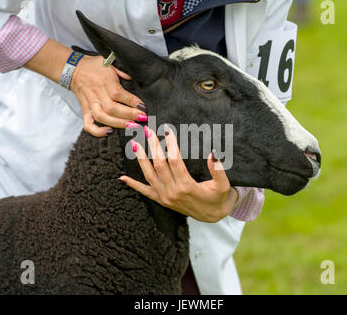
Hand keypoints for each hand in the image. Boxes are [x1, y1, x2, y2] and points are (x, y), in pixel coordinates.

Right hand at [24, 39, 146, 136]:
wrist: (73, 69)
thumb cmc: (95, 66)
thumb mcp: (110, 62)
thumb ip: (123, 71)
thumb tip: (135, 80)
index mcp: (104, 81)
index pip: (118, 93)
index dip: (132, 101)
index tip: (143, 107)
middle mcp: (97, 94)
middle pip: (112, 108)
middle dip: (129, 115)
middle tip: (142, 118)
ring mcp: (90, 104)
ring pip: (102, 117)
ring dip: (118, 124)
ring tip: (132, 126)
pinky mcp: (85, 111)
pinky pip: (88, 125)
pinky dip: (98, 132)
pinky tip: (110, 133)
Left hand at [119, 125, 238, 222]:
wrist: (213, 215)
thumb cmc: (219, 197)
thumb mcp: (224, 185)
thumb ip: (218, 170)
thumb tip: (213, 152)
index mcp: (187, 186)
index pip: (175, 161)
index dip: (170, 145)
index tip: (167, 131)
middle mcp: (173, 192)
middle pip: (159, 165)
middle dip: (153, 147)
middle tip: (148, 131)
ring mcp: (165, 198)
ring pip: (149, 176)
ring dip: (141, 159)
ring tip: (134, 144)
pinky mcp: (162, 201)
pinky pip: (145, 192)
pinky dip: (133, 185)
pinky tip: (122, 178)